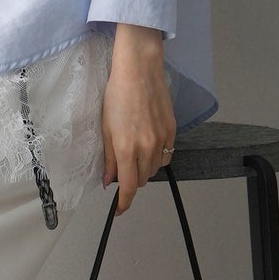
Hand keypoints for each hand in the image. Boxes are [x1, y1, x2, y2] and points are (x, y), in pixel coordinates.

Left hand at [101, 24, 175, 214]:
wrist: (140, 70)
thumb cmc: (117, 94)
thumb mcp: (105, 127)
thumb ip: (108, 157)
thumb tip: (108, 179)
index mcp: (126, 148)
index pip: (129, 186)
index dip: (124, 202)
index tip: (120, 209)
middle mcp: (146, 147)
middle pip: (142, 180)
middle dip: (132, 181)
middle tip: (121, 169)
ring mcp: (162, 139)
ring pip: (155, 169)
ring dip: (144, 170)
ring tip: (135, 155)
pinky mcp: (173, 130)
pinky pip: (167, 155)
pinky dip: (158, 158)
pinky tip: (149, 148)